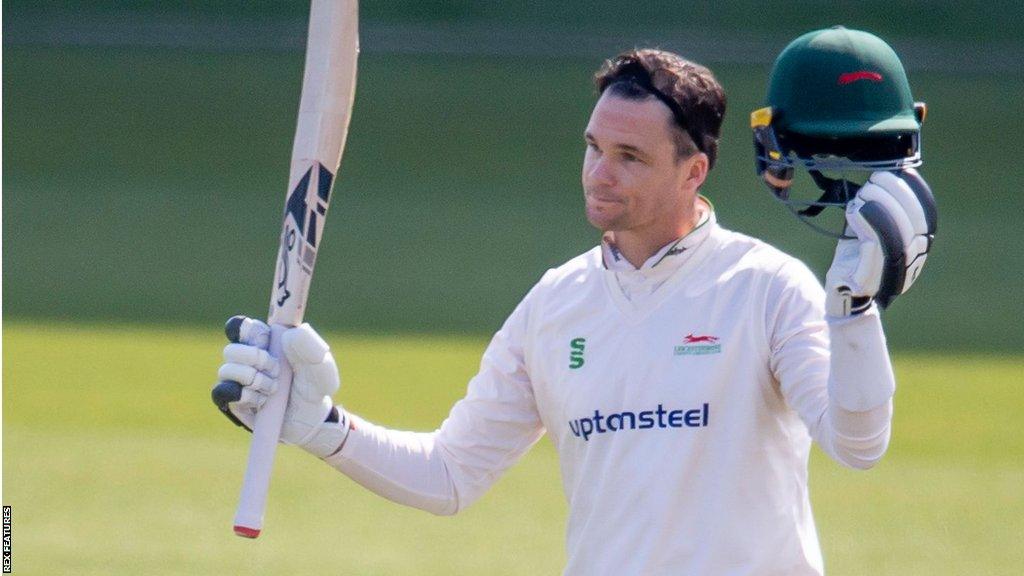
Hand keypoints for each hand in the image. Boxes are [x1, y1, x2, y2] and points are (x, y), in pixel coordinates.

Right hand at [211, 316, 350, 457]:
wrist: (311, 421)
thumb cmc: (314, 388)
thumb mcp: (321, 367)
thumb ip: (311, 347)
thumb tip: (290, 334)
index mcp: (264, 343)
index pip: (241, 327)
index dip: (251, 333)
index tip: (269, 343)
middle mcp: (246, 359)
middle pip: (231, 349)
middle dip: (255, 359)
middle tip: (277, 370)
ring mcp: (236, 380)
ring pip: (227, 370)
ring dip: (254, 380)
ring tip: (274, 389)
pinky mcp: (231, 401)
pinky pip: (222, 392)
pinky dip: (244, 395)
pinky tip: (261, 401)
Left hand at [825, 169, 936, 316]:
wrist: (842, 297)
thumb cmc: (855, 260)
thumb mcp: (869, 229)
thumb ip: (878, 209)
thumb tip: (881, 178)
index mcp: (918, 247)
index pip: (928, 215)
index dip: (917, 191)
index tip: (903, 171)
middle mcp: (912, 260)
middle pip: (915, 222)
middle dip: (895, 194)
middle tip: (873, 182)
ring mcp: (893, 272)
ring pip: (897, 233)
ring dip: (881, 206)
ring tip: (862, 195)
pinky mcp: (870, 279)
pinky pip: (874, 245)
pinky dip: (866, 222)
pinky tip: (854, 210)